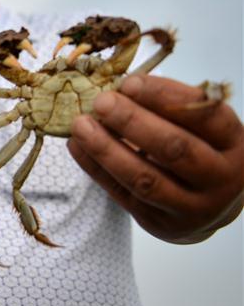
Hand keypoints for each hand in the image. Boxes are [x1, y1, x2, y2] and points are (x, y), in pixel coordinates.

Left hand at [68, 75, 243, 243]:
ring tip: (80, 125)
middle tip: (101, 102)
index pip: (204, 117)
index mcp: (235, 145)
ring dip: (106, 149)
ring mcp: (191, 208)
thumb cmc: (202, 150)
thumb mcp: (203, 127)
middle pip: (174, 149)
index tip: (128, 82)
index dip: (164, 97)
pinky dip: (95, 168)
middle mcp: (221, 179)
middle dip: (133, 122)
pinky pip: (122, 194)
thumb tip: (121, 86)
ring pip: (145, 179)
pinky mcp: (160, 223)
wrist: (212, 205)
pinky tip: (77, 146)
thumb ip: (172, 106)